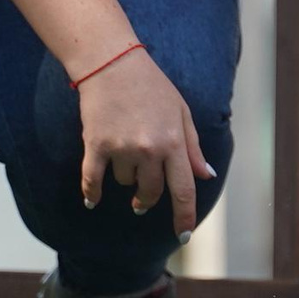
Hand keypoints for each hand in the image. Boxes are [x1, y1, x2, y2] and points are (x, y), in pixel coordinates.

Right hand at [75, 48, 215, 236]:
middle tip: (143, 201)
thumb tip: (205, 175)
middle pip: (152, 193)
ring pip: (126, 182)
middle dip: (148, 200)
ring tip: (124, 154)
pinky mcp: (96, 144)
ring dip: (126, 177)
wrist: (112, 63)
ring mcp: (122, 148)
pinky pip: (93, 179)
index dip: (184, 216)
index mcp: (174, 143)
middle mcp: (150, 149)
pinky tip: (92, 201)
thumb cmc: (151, 87)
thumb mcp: (181, 113)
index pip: (183, 190)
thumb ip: (192, 147)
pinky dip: (92, 192)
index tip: (183, 234)